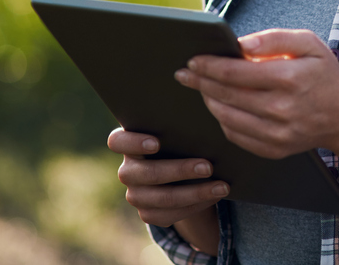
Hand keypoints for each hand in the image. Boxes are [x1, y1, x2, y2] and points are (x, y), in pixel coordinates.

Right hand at [107, 127, 223, 250]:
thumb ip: (181, 126)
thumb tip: (204, 123)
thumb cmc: (182, 140)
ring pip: (161, 198)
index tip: (156, 143)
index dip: (134, 143)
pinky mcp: (147, 213)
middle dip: (180, 171)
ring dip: (195, 193)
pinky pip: (169, 215)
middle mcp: (128, 170)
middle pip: (146, 173)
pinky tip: (214, 197)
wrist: (183, 171)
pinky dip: (195, 206)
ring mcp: (135, 194)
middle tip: (209, 167)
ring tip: (222, 187)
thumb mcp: (178, 131)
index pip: (117, 141)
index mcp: (128, 143)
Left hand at [176, 29, 338, 159]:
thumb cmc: (323, 73)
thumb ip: (275, 38)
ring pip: (227, 117)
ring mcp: (277, 133)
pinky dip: (223, 120)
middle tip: (184, 74)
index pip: (235, 72)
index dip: (208, 66)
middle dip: (200, 82)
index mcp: (288, 78)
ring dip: (209, 101)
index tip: (192, 61)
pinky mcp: (274, 150)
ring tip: (202, 88)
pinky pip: (236, 136)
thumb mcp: (308, 43)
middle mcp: (281, 108)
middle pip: (226, 95)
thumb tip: (241, 44)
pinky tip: (221, 107)